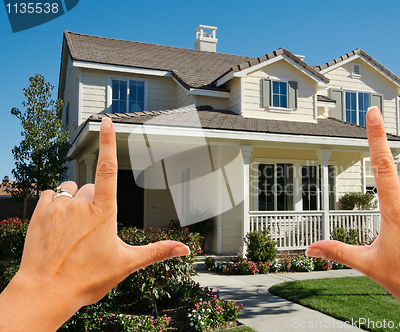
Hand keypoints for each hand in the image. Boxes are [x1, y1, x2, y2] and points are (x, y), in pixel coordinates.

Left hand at [0, 118, 189, 330]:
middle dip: (94, 202)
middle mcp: (79, 203)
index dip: (110, 142)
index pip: (109, 168)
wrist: (45, 292)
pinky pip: (50, 195)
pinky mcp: (39, 213)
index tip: (107, 121)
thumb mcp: (127, 264)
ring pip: (70, 190)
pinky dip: (55, 204)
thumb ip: (157, 252)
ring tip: (73, 228)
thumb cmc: (86, 279)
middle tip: (92, 231)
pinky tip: (58, 225)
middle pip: (91, 188)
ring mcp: (57, 207)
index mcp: (103, 211)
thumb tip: (185, 250)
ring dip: (74, 202)